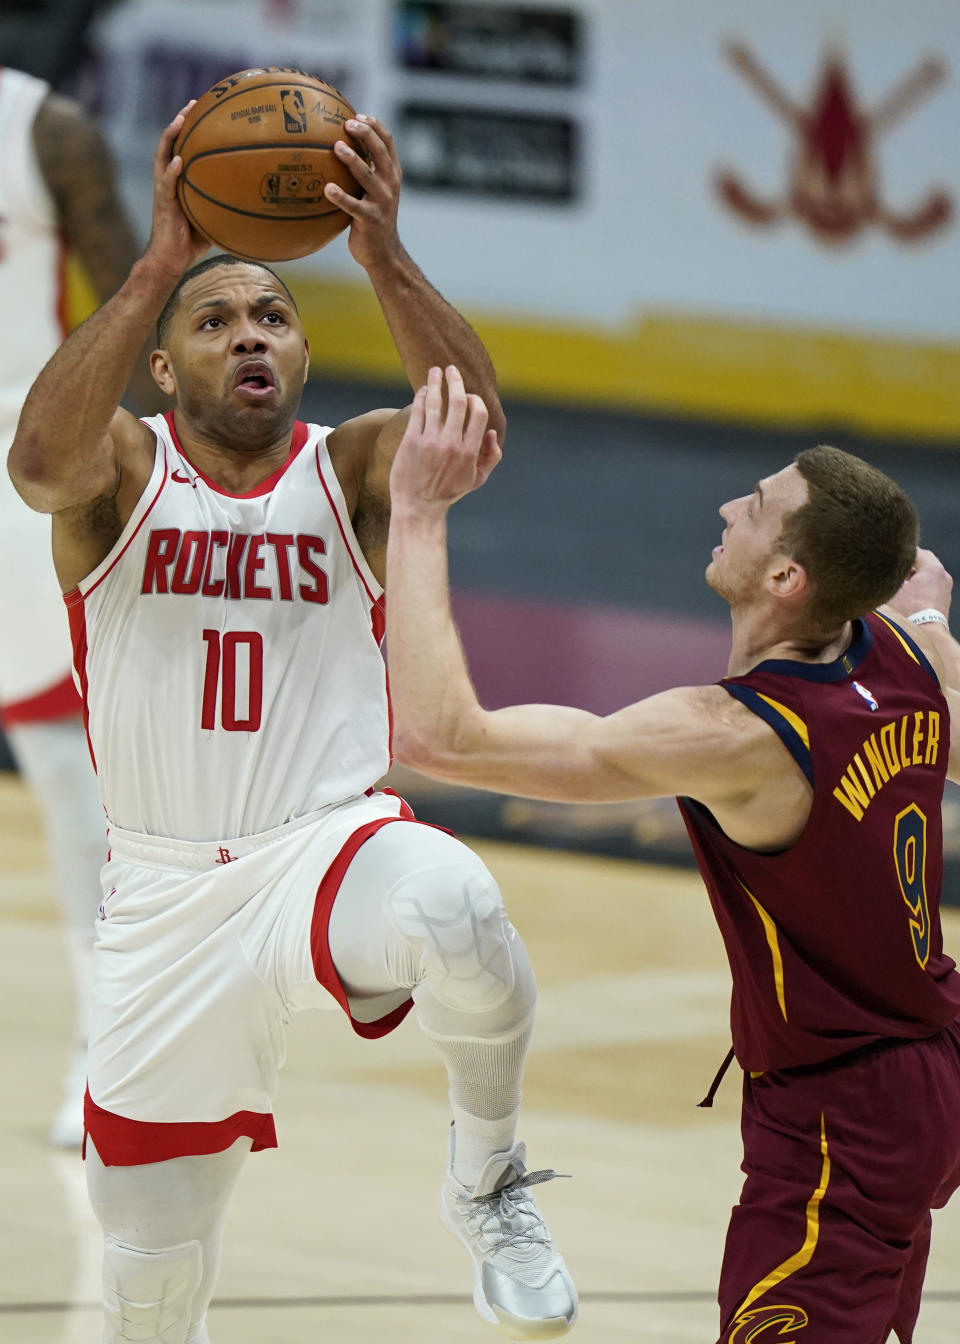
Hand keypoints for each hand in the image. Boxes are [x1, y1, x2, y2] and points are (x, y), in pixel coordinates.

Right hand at [143, 105, 209, 279]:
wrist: (171, 260)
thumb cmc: (191, 242)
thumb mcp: (213, 218)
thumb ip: (226, 204)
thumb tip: (256, 201)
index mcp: (179, 181)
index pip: (183, 148)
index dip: (191, 129)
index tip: (204, 110)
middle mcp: (168, 180)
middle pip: (170, 143)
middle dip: (179, 122)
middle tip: (192, 103)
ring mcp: (163, 191)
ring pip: (162, 156)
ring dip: (169, 137)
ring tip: (179, 121)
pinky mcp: (162, 205)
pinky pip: (166, 185)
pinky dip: (171, 172)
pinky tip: (179, 160)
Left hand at [324, 114, 401, 269]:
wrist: (384, 252)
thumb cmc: (372, 217)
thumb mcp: (373, 191)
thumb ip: (365, 170)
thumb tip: (335, 145)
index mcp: (392, 174)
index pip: (388, 142)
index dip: (375, 125)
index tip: (357, 114)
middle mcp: (391, 185)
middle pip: (381, 152)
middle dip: (366, 134)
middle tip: (347, 123)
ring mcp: (382, 202)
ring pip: (368, 175)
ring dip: (353, 160)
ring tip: (337, 147)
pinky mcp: (371, 220)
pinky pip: (353, 206)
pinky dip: (340, 197)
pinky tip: (327, 189)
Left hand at [390, 366, 501, 514]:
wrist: (419, 506)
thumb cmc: (448, 492)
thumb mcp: (476, 479)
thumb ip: (491, 457)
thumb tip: (491, 432)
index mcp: (469, 451)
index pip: (479, 413)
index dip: (476, 399)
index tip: (470, 395)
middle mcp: (451, 444)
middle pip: (458, 402)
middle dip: (456, 381)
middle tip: (452, 370)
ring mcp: (430, 442)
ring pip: (435, 402)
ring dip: (435, 382)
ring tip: (435, 371)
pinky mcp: (411, 442)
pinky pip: (417, 412)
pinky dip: (421, 397)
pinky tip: (422, 391)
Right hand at [887, 548, 952, 621]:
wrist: (923, 638)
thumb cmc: (908, 614)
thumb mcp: (892, 588)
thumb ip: (889, 573)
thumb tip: (881, 567)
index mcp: (933, 568)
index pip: (915, 551)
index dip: (899, 554)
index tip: (886, 558)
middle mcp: (943, 577)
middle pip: (921, 564)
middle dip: (905, 567)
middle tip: (889, 572)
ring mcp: (945, 590)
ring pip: (925, 577)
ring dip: (911, 579)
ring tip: (895, 587)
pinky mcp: (942, 603)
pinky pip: (928, 589)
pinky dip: (917, 589)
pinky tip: (904, 598)